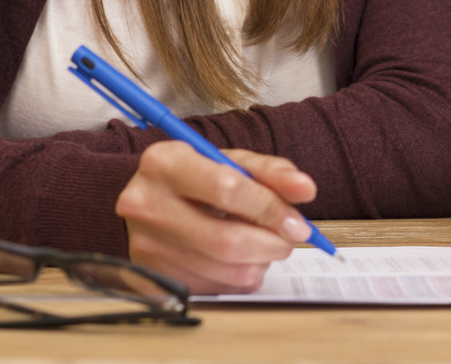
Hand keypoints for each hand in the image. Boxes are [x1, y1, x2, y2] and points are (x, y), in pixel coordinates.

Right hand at [116, 141, 319, 293]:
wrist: (147, 200)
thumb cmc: (195, 177)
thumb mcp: (230, 161)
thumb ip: (271, 172)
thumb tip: (305, 189)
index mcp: (164, 163)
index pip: (228, 190)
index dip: (271, 208)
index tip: (297, 220)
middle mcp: (146, 205)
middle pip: (228, 239)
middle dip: (273, 243)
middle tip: (290, 238)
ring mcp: (145, 246)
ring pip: (225, 270)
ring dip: (261, 262)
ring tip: (264, 244)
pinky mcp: (151, 279)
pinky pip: (216, 288)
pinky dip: (240, 276)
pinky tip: (238, 257)